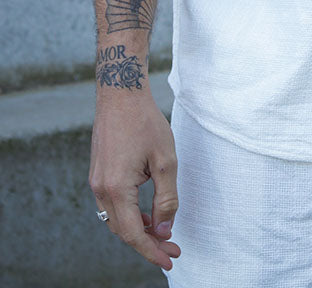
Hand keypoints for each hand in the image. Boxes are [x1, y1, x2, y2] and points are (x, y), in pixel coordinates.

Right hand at [89, 83, 180, 270]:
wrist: (120, 95)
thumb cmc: (145, 123)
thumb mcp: (165, 161)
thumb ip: (166, 198)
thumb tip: (164, 228)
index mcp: (116, 188)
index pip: (133, 233)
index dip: (151, 251)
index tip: (170, 260)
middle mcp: (101, 189)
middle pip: (123, 230)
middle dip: (147, 242)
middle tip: (172, 246)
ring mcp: (96, 182)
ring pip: (116, 219)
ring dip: (138, 229)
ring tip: (162, 231)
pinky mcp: (98, 174)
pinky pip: (112, 205)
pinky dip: (129, 214)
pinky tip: (146, 212)